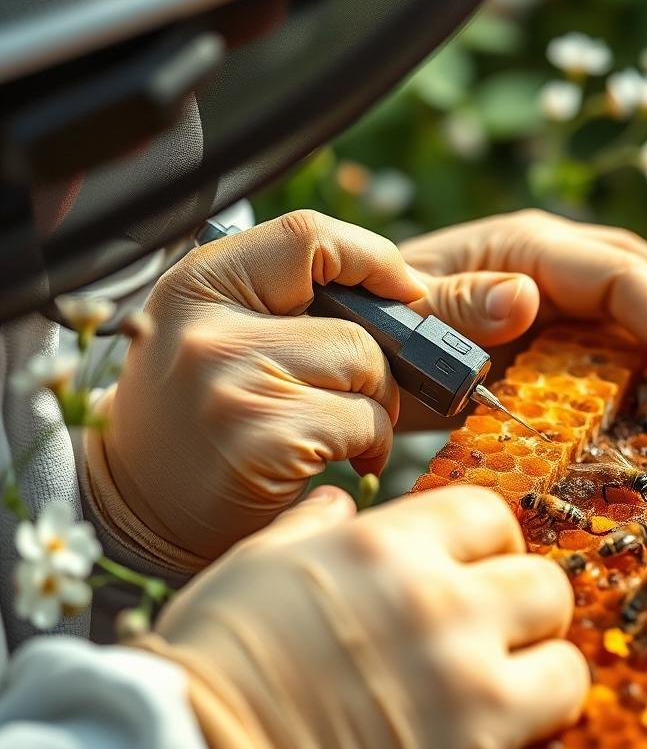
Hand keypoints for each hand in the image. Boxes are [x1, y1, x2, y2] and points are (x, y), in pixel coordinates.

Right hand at [96, 211, 425, 563]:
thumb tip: (400, 290)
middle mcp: (208, 331)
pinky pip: (364, 424)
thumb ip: (287, 301)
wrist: (141, 511)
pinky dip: (369, 445)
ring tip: (338, 430)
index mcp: (197, 286)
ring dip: (374, 408)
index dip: (372, 259)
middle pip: (355, 324)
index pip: (306, 237)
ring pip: (367, 372)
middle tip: (352, 396)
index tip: (402, 290)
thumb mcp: (218, 335)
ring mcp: (235, 386)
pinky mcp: (265, 442)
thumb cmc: (200, 417)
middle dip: (375, 367)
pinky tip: (335, 459)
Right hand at [136, 485, 587, 748]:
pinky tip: (492, 724)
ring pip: (565, 663)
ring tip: (505, 682)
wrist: (194, 746)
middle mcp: (437, 606)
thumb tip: (339, 503)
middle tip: (496, 625)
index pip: (489, 515)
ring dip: (540, 670)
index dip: (489, 540)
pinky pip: (549, 727)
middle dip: (523, 603)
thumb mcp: (256, 566)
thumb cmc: (216, 660)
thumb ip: (313, 526)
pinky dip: (532, 725)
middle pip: (543, 583)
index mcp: (385, 547)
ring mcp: (462, 686)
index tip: (478, 562)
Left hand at [400, 209, 646, 415]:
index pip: (626, 276)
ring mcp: (561, 282)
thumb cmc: (378, 328)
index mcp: (526, 248)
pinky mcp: (561, 315)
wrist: (358, 334)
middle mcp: (555, 255)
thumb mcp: (409, 326)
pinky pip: (623, 327)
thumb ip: (459, 307)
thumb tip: (526, 298)